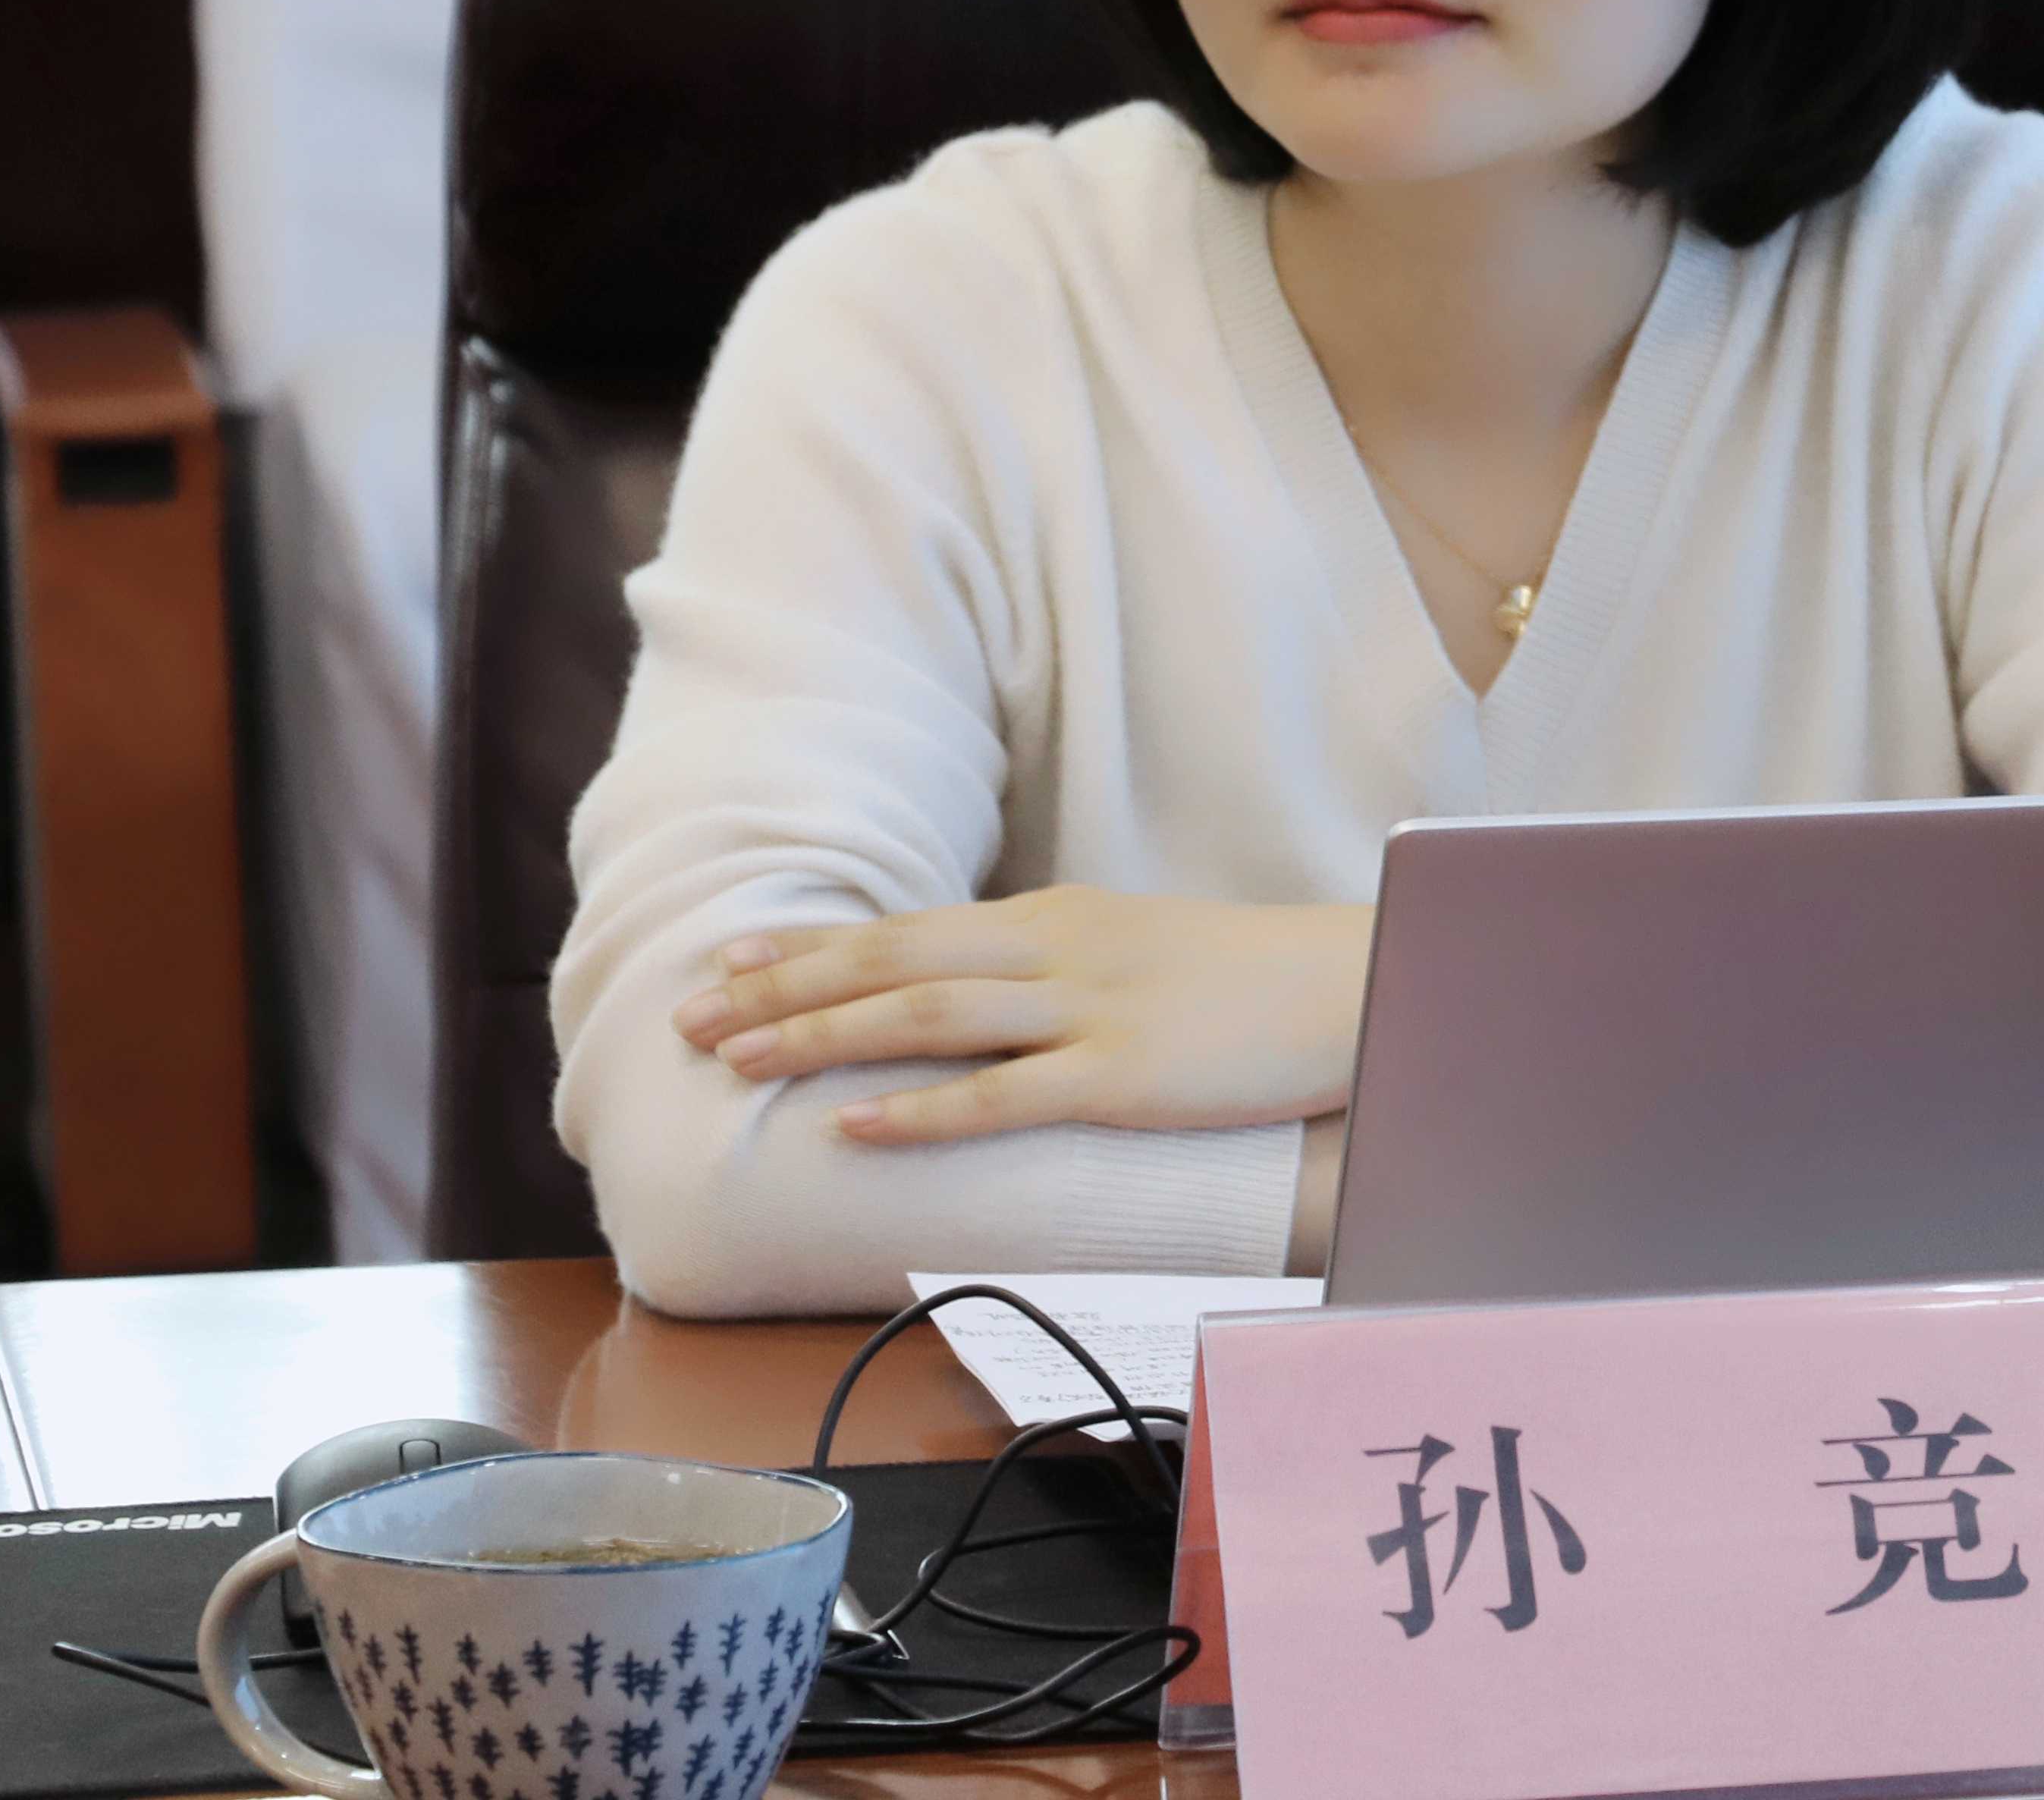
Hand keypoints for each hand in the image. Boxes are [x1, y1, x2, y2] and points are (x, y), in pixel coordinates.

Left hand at [668, 888, 1373, 1144]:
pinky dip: (919, 1108)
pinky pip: (1002, 1093)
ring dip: (821, 1036)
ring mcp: (1088, 1010)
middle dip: (782, 990)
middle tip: (689, 1018)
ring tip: (737, 1062)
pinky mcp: (1125, 1075)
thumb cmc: (1249, 983)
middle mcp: (1056, 950)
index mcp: (1055, 919)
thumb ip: (1053, 969)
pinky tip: (852, 1125)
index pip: (906, 924)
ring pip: (925, 1015)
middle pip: (892, 959)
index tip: (725, 962)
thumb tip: (975, 993)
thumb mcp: (1135, 953)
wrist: (1353, 985)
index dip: (809, 945)